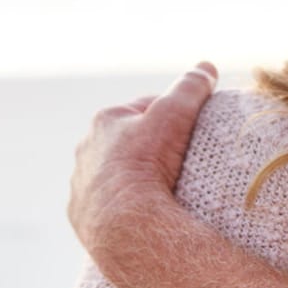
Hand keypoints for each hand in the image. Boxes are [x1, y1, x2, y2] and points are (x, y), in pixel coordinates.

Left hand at [68, 62, 217, 261]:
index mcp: (105, 122)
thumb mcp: (174, 115)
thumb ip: (189, 88)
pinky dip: (122, 209)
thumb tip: (206, 67)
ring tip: (163, 192)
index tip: (190, 127)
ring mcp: (81, 186)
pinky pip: (105, 208)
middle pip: (125, 143)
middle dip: (148, 148)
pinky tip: (142, 215)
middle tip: (179, 161)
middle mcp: (86, 151)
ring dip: (133, 180)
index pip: (142, 110)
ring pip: (112, 177)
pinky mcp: (81, 216)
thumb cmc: (147, 161)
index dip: (169, 115)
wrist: (125, 221)